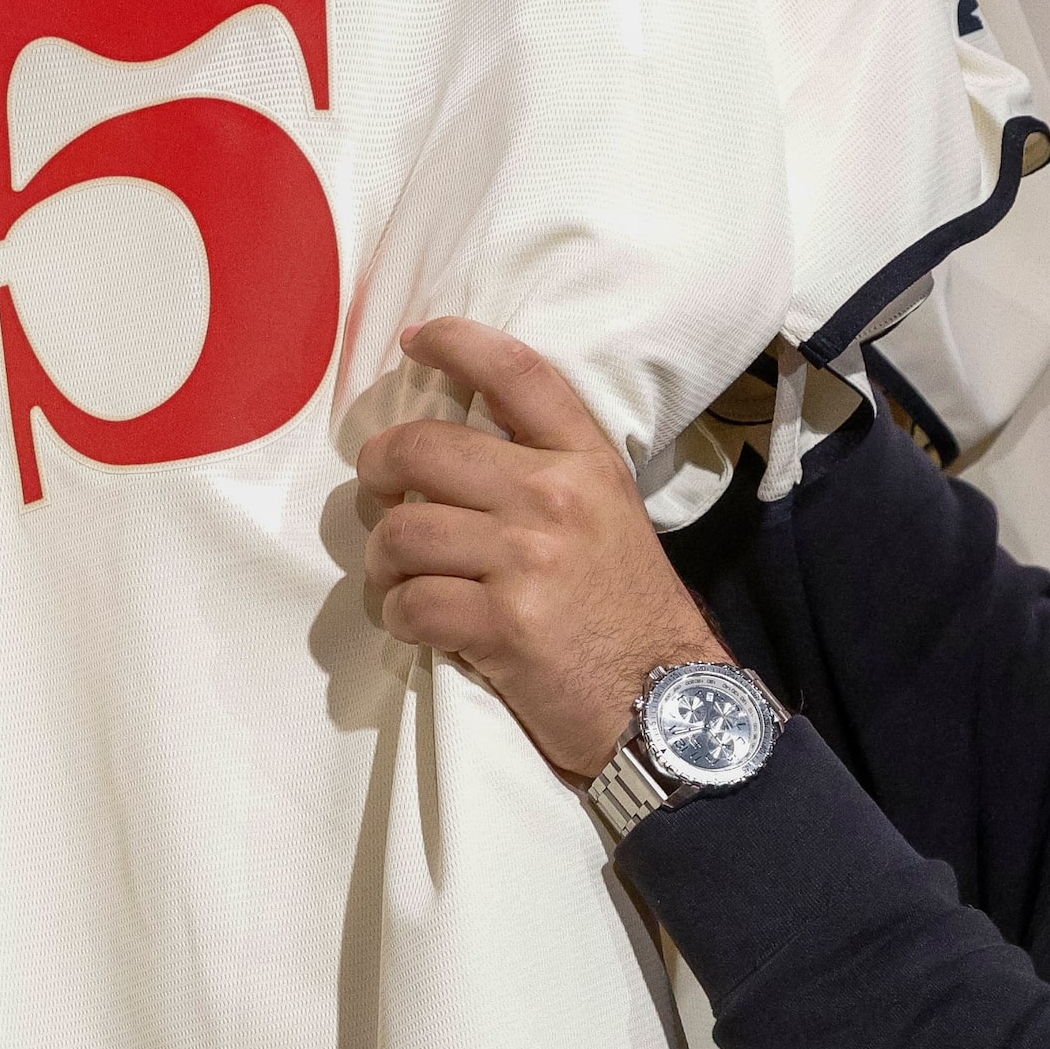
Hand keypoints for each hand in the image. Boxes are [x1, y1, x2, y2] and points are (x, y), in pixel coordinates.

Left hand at [359, 318, 728, 776]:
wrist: (669, 706)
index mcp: (587, 463)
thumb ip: (548, 474)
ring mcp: (527, 560)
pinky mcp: (502, 624)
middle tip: (380, 493)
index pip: (517, 374)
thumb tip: (454, 451)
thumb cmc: (631, 614)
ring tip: (403, 577)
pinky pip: (409, 604)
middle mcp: (555, 498)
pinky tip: (421, 624)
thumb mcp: (611, 517)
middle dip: (379, 470)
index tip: (415, 342)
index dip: (455, 344)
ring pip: (401, 532)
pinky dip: (400, 617)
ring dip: (385, 560)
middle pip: (422, 448)